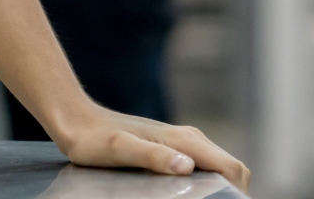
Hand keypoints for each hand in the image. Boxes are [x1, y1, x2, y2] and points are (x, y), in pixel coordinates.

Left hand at [51, 104, 249, 190]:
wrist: (77, 121)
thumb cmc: (94, 139)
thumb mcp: (120, 150)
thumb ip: (153, 156)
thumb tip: (187, 166)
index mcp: (184, 140)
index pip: (232, 168)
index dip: (237, 192)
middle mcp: (189, 138)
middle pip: (230, 169)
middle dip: (231, 191)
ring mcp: (181, 142)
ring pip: (217, 168)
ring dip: (218, 187)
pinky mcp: (171, 147)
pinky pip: (202, 167)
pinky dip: (206, 182)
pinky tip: (185, 193)